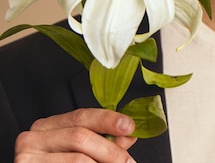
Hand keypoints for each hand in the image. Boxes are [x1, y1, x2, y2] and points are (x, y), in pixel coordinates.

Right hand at [14, 108, 136, 162]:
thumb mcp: (80, 150)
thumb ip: (103, 141)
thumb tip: (128, 135)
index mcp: (48, 126)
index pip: (81, 116)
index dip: (107, 120)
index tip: (129, 127)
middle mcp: (34, 138)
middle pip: (80, 137)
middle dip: (110, 150)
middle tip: (127, 161)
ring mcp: (28, 157)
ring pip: (78, 158)